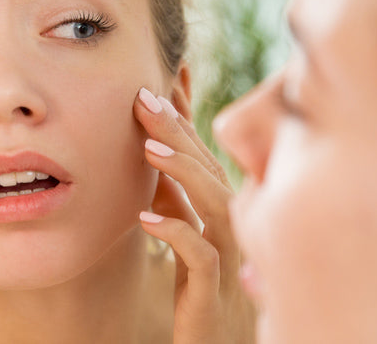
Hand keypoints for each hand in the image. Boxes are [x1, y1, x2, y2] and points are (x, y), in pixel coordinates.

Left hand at [134, 87, 255, 343]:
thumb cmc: (201, 295)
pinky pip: (202, 258)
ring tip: (146, 147)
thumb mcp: (184, 238)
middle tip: (143, 97)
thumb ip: (174, 199)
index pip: (204, 156)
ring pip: (215, 205)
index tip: (161, 82)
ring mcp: (229, 260)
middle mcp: (233, 230)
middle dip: (178, 131)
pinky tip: (146, 218)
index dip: (184, 119)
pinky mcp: (215, 293)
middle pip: (210, 170)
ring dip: (182, 172)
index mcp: (223, 213)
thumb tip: (153, 154)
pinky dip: (176, 233)